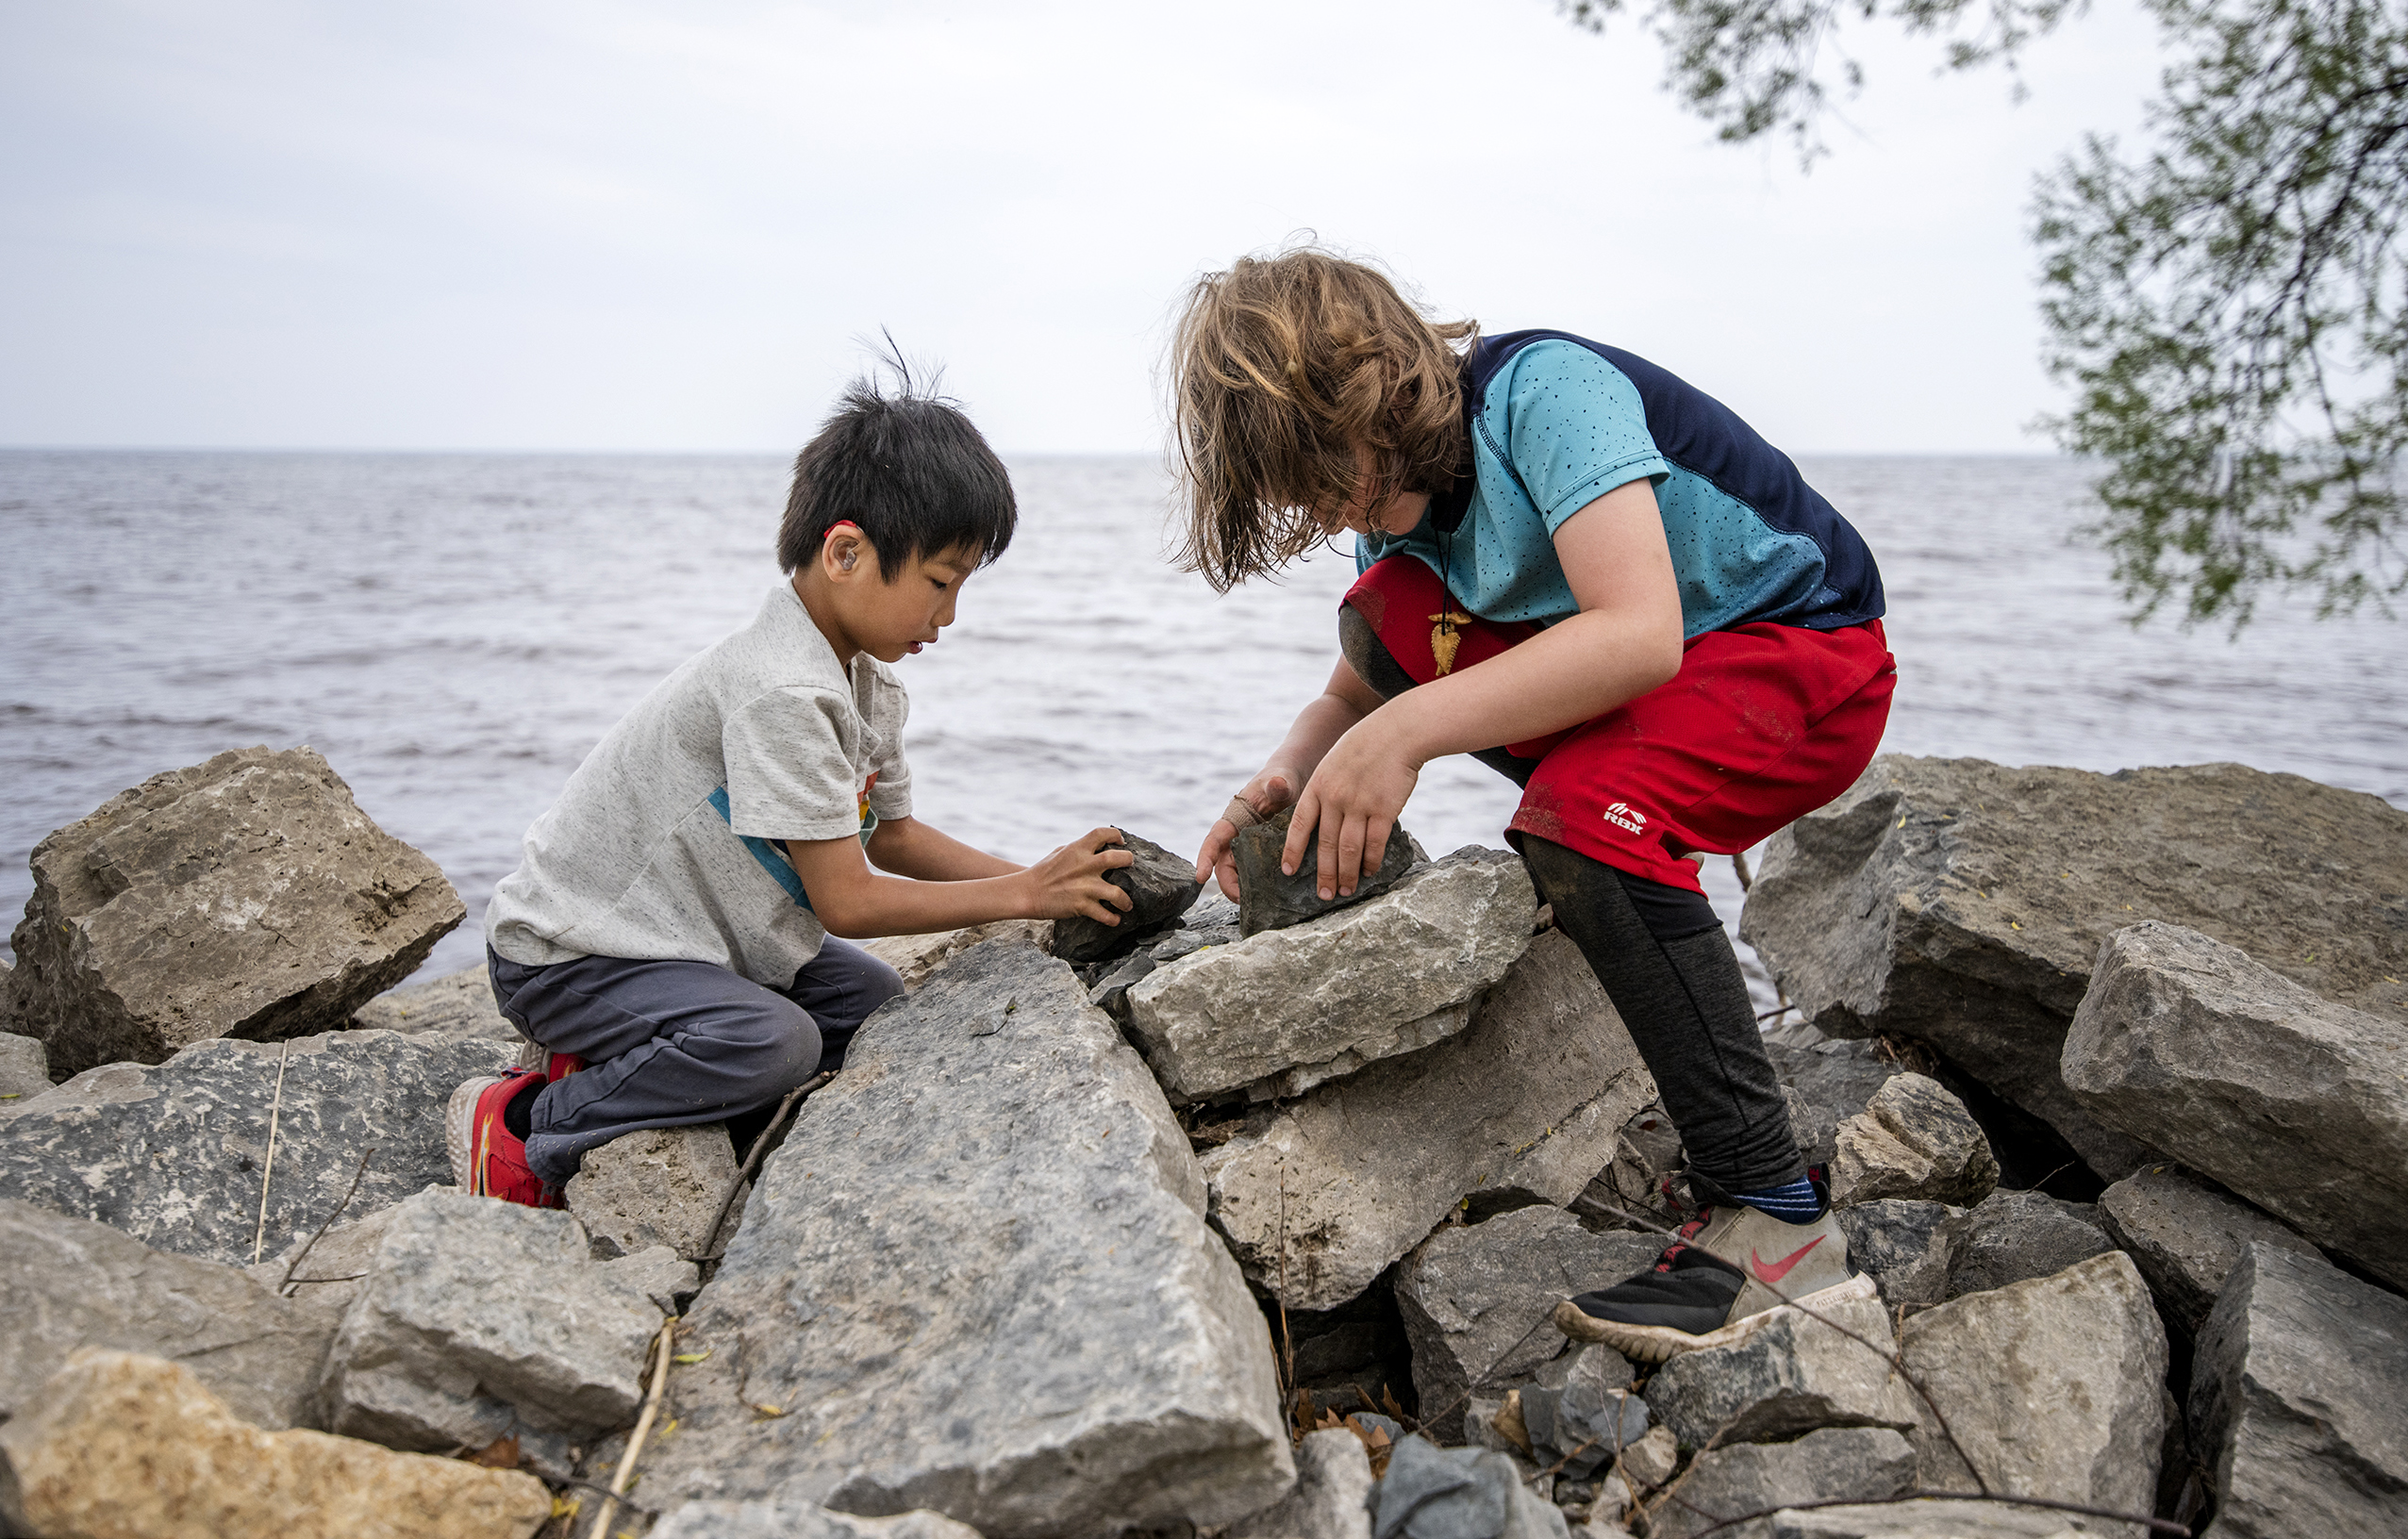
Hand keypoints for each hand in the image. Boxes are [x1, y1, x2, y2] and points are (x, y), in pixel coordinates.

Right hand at [1021, 827, 1135, 922]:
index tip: (1121, 843)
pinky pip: (1104, 914)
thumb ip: (1079, 849)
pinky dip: (1112, 919)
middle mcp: (1084, 866)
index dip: (1116, 835)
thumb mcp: (1059, 853)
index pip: (1102, 833)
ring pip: (1117, 893)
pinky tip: (1115, 919)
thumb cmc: (1042, 872)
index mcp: (1077, 849)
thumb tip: (1096, 848)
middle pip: (1117, 858)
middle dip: (1128, 861)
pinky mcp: (1081, 905)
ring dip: (1125, 900)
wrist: (1026, 893)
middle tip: (1130, 868)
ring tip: (1127, 904)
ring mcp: (1084, 887)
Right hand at [1195, 767, 1301, 899]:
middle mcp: (1236, 837)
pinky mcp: (1261, 857)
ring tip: (1259, 904)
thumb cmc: (1281, 780)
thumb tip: (1277, 784)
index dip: (1204, 858)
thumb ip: (1278, 785)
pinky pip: (1256, 875)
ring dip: (1244, 890)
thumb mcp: (1281, 781)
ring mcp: (1248, 849)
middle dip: (1229, 885)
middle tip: (1242, 900)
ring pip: (1239, 874)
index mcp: (1233, 819)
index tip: (1199, 877)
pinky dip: (1261, 887)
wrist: (1292, 787)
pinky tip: (1275, 898)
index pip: (1214, 840)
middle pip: (1224, 866)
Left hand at [1285, 716, 1417, 900]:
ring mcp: (1359, 804)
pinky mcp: (1384, 810)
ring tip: (1347, 890)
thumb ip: (1327, 790)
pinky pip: (1374, 844)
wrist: (1398, 732)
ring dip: (1347, 874)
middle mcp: (1335, 798)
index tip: (1287, 871)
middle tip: (1324, 895)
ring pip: (1349, 850)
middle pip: (1326, 845)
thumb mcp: (1334, 761)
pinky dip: (1371, 861)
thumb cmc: (1366, 745)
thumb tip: (1325, 823)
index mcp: (1318, 785)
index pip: (1300, 826)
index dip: (1292, 851)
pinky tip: (1370, 871)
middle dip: (1324, 874)